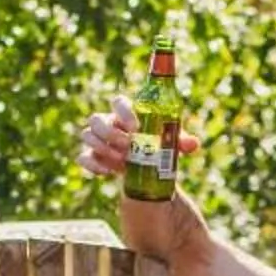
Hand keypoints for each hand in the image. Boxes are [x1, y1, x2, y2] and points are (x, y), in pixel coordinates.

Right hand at [78, 95, 197, 181]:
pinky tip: (108, 173)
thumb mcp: (170, 142)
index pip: (117, 101)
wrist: (145, 168)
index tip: (136, 127)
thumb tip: (192, 144)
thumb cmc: (156, 146)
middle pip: (96, 118)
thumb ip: (181, 141)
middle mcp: (108, 123)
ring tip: (122, 160)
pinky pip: (83, 157)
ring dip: (103, 148)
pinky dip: (93, 164)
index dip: (123, 112)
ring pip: (87, 135)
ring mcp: (98, 140)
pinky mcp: (92, 156)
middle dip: (111, 134)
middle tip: (129, 147)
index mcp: (127, 113)